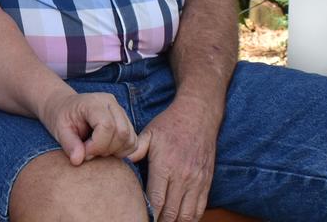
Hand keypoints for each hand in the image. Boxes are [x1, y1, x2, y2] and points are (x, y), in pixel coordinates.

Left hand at [40, 90, 137, 165]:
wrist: (65, 107)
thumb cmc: (61, 117)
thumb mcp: (59, 130)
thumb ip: (69, 144)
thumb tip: (78, 160)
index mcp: (93, 102)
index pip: (107, 126)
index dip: (97, 145)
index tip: (84, 152)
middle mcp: (111, 103)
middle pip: (122, 133)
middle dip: (106, 150)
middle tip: (88, 152)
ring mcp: (121, 111)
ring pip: (130, 139)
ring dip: (115, 152)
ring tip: (96, 150)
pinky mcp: (126, 121)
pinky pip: (132, 142)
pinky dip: (121, 151)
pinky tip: (105, 149)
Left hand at [128, 99, 219, 221]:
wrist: (198, 115)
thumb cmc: (170, 124)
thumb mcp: (148, 133)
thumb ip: (135, 151)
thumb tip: (120, 162)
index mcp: (165, 165)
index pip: (156, 200)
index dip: (149, 214)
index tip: (139, 217)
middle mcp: (183, 176)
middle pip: (171, 212)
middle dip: (159, 221)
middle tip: (148, 220)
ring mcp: (197, 180)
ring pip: (187, 214)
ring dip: (174, 221)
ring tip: (163, 221)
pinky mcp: (206, 181)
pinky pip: (200, 208)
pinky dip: (190, 218)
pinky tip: (179, 217)